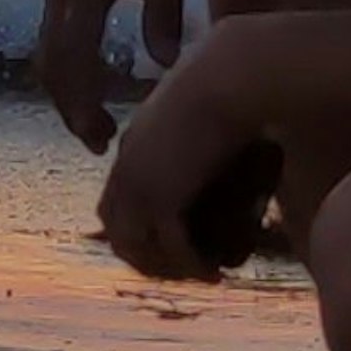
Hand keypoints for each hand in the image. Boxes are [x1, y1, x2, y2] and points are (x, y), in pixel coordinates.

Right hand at [37, 0, 201, 150]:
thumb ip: (165, 13)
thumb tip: (165, 65)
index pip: (73, 54)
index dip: (81, 100)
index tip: (101, 135)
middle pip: (53, 61)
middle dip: (71, 106)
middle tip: (101, 144)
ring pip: (49, 53)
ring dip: (66, 93)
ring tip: (97, 129)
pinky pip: (55, 40)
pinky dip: (68, 73)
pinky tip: (92, 96)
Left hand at [95, 36, 280, 284]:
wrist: (231, 74)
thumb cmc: (231, 77)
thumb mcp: (207, 102)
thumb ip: (205, 121)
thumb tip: (234, 130)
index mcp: (134, 144)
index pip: (116, 201)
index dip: (138, 229)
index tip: (169, 245)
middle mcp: (127, 167)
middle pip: (117, 230)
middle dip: (145, 257)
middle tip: (182, 271)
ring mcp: (139, 183)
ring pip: (136, 246)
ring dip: (166, 268)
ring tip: (199, 275)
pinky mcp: (162, 197)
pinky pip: (170, 247)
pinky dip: (190, 265)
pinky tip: (214, 273)